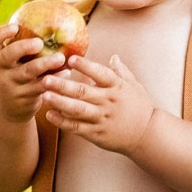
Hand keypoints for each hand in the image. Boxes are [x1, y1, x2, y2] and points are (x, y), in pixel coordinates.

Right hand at [0, 22, 67, 122]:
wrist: (5, 111)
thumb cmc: (13, 76)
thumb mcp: (9, 64)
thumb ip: (20, 47)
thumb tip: (49, 16)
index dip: (1, 33)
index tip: (16, 26)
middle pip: (7, 56)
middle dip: (23, 47)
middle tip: (39, 42)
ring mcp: (10, 85)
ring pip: (27, 72)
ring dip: (45, 64)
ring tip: (61, 57)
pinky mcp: (23, 98)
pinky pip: (40, 87)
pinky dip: (54, 78)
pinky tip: (67, 72)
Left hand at [40, 54, 154, 155]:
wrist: (147, 135)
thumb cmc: (139, 107)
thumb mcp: (134, 86)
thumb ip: (121, 71)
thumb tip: (114, 56)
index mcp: (117, 87)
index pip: (100, 74)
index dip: (85, 66)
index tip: (70, 59)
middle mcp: (108, 102)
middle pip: (83, 92)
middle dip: (63, 85)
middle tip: (46, 78)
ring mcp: (102, 118)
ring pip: (78, 110)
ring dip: (60, 103)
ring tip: (44, 96)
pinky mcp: (97, 133)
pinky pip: (77, 127)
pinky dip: (63, 122)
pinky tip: (50, 115)